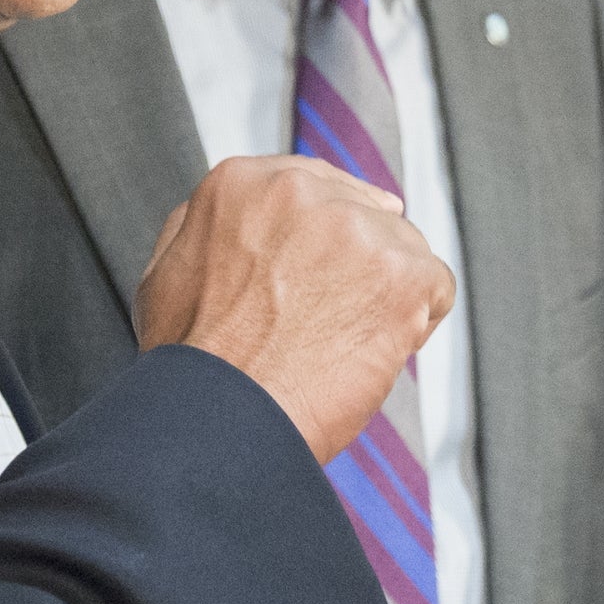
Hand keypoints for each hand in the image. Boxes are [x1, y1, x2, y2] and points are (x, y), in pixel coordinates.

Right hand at [135, 155, 454, 462]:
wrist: (222, 420)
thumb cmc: (192, 364)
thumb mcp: (167, 270)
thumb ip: (212, 225)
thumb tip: (252, 211)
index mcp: (244, 183)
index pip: (315, 185)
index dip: (328, 232)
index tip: (327, 268)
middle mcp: (303, 192)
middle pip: (364, 213)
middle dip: (355, 264)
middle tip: (324, 320)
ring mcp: (357, 229)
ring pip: (402, 248)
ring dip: (385, 292)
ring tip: (340, 342)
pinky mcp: (403, 272)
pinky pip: (436, 287)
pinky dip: (417, 322)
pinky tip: (372, 350)